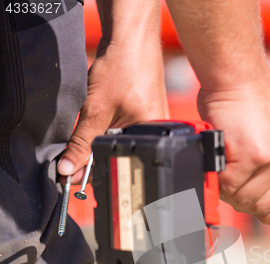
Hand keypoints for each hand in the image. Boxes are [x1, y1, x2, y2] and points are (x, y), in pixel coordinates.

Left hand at [57, 39, 167, 183]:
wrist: (131, 39)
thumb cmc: (123, 69)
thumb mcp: (95, 110)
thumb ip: (81, 142)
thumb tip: (68, 168)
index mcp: (151, 139)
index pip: (117, 166)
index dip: (90, 171)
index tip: (68, 173)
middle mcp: (156, 136)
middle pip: (119, 157)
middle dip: (94, 155)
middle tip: (76, 144)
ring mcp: (153, 126)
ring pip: (120, 144)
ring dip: (101, 139)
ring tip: (98, 117)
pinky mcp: (146, 117)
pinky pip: (124, 131)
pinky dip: (109, 128)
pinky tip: (105, 114)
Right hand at [198, 80, 269, 224]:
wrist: (239, 78)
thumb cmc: (257, 106)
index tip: (257, 204)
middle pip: (265, 208)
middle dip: (244, 199)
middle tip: (234, 179)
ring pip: (245, 200)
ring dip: (230, 190)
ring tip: (228, 168)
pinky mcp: (254, 156)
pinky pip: (229, 187)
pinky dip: (219, 179)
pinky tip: (222, 160)